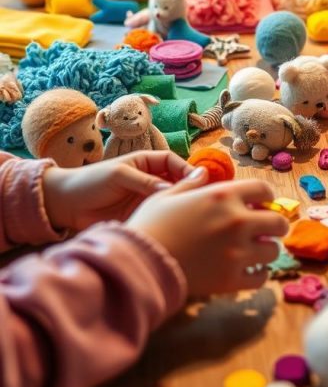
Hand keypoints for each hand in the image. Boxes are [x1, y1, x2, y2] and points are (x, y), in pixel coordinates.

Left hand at [43, 151, 195, 231]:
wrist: (67, 205)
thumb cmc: (90, 182)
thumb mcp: (119, 176)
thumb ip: (145, 181)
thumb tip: (172, 189)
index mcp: (144, 162)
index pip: (172, 162)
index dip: (186, 169)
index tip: (199, 180)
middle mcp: (148, 179)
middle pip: (175, 181)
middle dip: (188, 188)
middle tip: (201, 199)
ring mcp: (145, 198)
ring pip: (170, 199)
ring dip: (180, 204)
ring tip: (192, 213)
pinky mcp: (140, 215)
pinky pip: (159, 215)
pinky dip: (169, 218)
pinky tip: (177, 225)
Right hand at [127, 178, 286, 295]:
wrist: (139, 263)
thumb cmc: (149, 225)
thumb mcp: (166, 196)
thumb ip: (190, 184)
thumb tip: (202, 173)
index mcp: (223, 195)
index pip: (264, 190)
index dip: (266, 197)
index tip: (262, 204)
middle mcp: (237, 221)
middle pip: (278, 222)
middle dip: (275, 226)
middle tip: (266, 231)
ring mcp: (237, 252)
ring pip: (272, 251)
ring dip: (266, 250)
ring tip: (255, 252)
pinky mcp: (232, 279)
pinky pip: (261, 277)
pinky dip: (258, 274)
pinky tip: (249, 271)